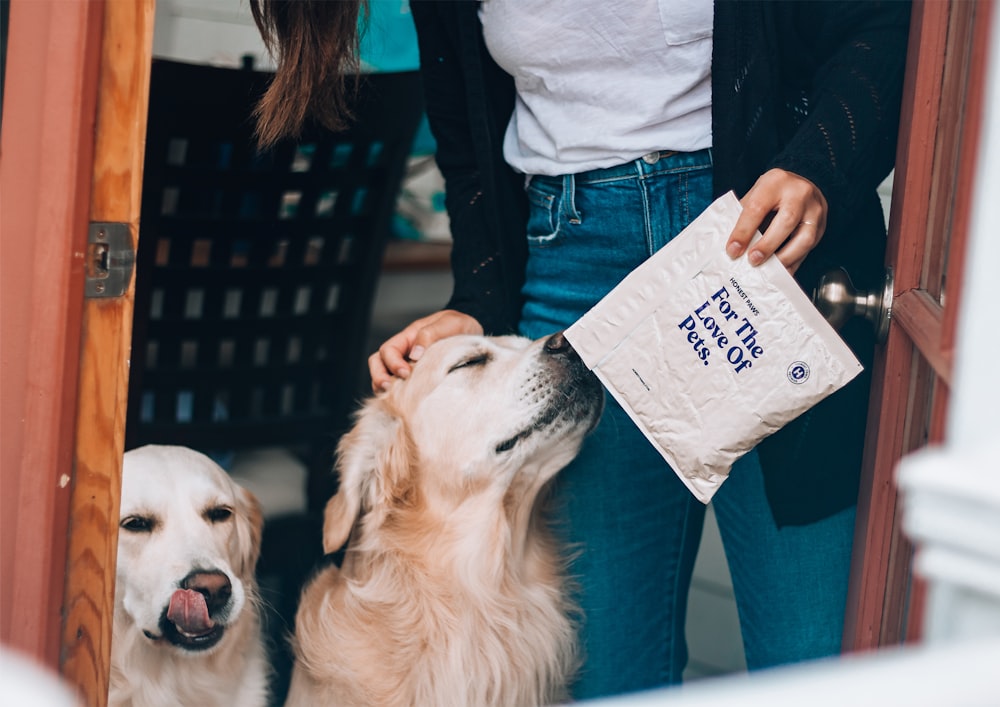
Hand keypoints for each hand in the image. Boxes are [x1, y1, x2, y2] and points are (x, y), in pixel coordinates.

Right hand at [368, 310, 483, 390]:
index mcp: (409, 337)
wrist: (473, 335)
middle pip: (378, 363)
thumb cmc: (460, 326)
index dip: (392, 362)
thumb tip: (414, 354)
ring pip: (385, 377)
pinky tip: (406, 403)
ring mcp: (409, 366)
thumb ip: (430, 334)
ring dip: (384, 388)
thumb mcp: (450, 323)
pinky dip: (398, 396)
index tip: (406, 373)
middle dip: (379, 376)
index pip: (388, 350)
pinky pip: (400, 388)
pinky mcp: (417, 380)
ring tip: (394, 399)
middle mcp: (405, 353)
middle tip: (389, 388)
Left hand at [726, 168, 827, 273]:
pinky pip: (809, 249)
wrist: (800, 186)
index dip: (743, 231)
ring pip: (805, 238)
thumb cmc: (772, 193)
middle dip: (768, 245)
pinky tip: (781, 271)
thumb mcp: (755, 194)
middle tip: (753, 261)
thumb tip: (732, 247)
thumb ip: (743, 216)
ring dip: (785, 258)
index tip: (733, 250)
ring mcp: (815, 210)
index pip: (758, 207)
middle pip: (786, 221)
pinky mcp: (821, 226)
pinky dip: (794, 263)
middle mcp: (800, 193)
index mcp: (776, 181)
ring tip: (768, 270)